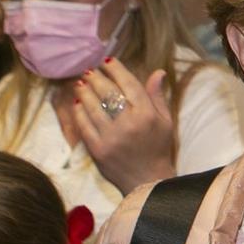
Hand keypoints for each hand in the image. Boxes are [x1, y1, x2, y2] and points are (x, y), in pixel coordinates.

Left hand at [68, 58, 176, 193]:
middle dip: (97, 78)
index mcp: (148, 115)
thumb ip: (158, 96)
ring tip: (81, 83)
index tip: (107, 61)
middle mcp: (130, 124)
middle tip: (90, 71)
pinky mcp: (98, 150)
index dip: (117, 70)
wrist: (148, 181)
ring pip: (93, 107)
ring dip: (85, 92)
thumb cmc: (158, 148)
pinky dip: (79, 112)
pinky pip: (85, 126)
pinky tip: (77, 103)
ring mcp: (112, 137)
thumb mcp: (166, 121)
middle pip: (108, 93)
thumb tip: (157, 71)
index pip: (129, 84)